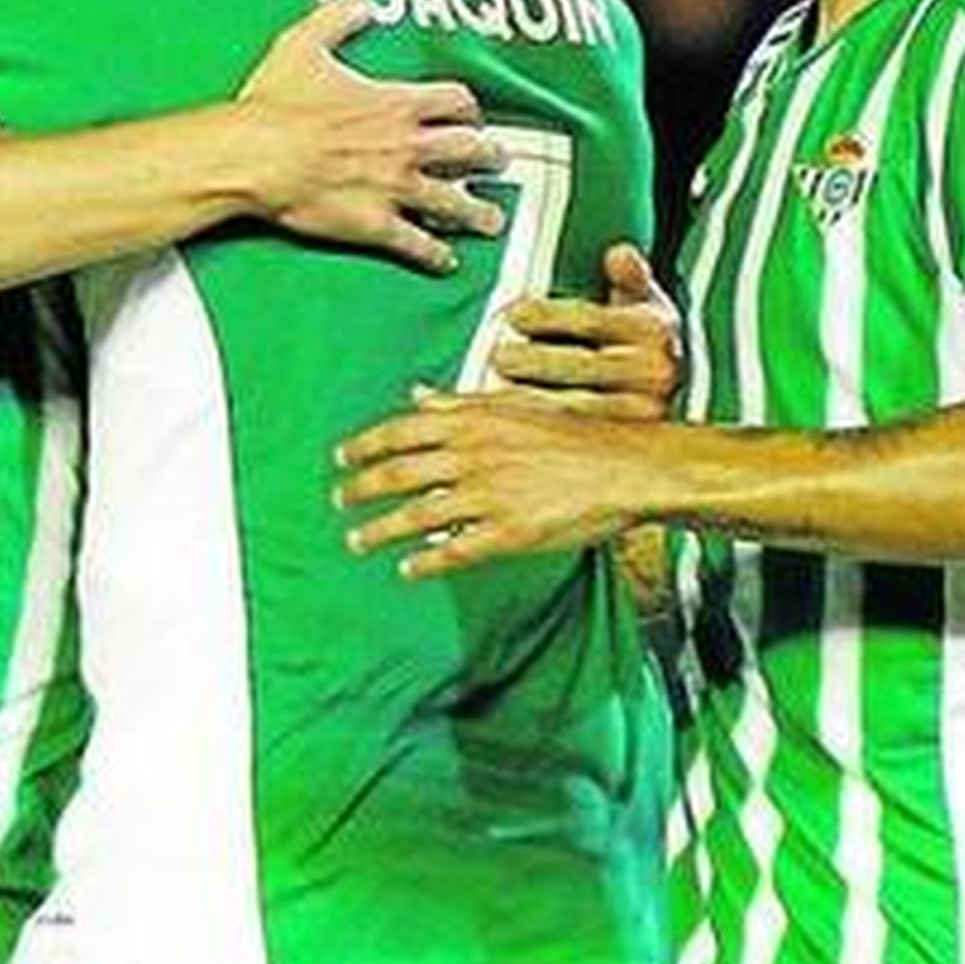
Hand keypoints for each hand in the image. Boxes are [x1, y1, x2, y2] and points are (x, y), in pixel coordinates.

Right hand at [239, 0, 506, 273]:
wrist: (257, 156)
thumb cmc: (277, 105)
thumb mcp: (304, 44)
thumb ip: (338, 19)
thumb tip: (361, 4)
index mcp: (396, 104)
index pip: (455, 102)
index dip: (468, 108)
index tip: (471, 115)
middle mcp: (407, 146)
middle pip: (469, 151)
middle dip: (489, 158)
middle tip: (498, 162)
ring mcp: (396, 188)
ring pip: (454, 203)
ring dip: (477, 212)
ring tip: (492, 219)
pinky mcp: (377, 224)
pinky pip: (417, 243)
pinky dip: (435, 255)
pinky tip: (446, 261)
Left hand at [335, 389, 651, 577]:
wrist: (625, 466)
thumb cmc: (570, 435)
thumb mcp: (511, 406)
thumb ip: (457, 404)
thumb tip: (414, 393)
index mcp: (473, 421)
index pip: (400, 431)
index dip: (363, 446)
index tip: (339, 459)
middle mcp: (473, 454)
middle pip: (399, 473)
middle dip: (361, 489)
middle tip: (339, 502)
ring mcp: (489, 495)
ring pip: (418, 516)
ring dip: (380, 530)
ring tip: (357, 541)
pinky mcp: (510, 532)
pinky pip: (456, 551)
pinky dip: (426, 562)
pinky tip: (407, 570)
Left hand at [489, 241, 681, 416]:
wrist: (674, 386)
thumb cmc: (641, 335)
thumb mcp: (642, 299)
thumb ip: (630, 276)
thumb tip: (620, 254)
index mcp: (652, 328)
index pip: (591, 319)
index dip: (548, 316)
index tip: (513, 315)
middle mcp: (654, 370)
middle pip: (581, 364)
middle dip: (534, 361)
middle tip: (498, 357)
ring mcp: (644, 410)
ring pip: (578, 406)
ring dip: (532, 398)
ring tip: (495, 390)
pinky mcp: (626, 441)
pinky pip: (576, 435)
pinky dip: (541, 429)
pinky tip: (512, 424)